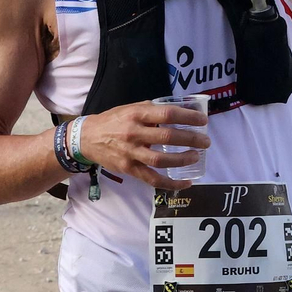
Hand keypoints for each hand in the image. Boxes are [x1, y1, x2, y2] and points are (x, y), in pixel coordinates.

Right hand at [79, 102, 209, 190]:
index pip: (167, 114)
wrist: (86, 138)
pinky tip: (187, 182)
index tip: (203, 121)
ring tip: (196, 157)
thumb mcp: (132, 108)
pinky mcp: (128, 169)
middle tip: (205, 142)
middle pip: (167, 137)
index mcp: (136, 114)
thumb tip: (182, 112)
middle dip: (191, 139)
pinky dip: (171, 183)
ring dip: (182, 160)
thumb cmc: (114, 121)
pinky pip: (152, 179)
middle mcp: (133, 133)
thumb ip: (153, 110)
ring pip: (160, 160)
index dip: (188, 117)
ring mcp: (130, 153)